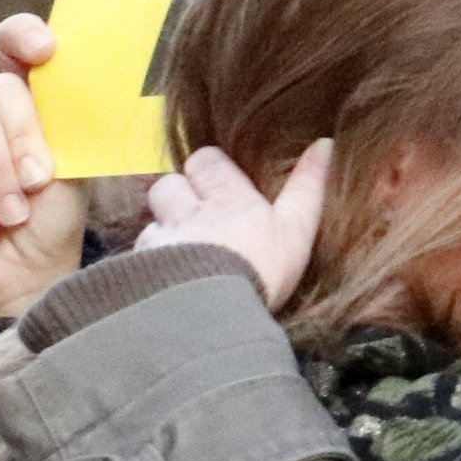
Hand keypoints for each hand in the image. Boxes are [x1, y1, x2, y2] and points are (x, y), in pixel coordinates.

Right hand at [0, 16, 90, 322]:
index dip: (23, 36)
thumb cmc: (52, 224)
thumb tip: (52, 79)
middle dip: (23, 139)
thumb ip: (62, 123)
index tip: (45, 50)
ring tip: (12, 216)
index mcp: (28, 105)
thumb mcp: (72, 168)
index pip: (15, 47)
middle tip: (37, 183)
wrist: (24, 280)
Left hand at [134, 142, 332, 311]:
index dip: (207, 171)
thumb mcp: (297, 229)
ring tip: (180, 260)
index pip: (204, 160)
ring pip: (151, 225)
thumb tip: (324, 143)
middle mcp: (185, 212)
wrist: (212, 317)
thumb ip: (308, 186)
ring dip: (161, 236)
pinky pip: (136, 262)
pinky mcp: (137, 272)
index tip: (219, 189)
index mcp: (224, 197)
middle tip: (196, 224)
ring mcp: (158, 243)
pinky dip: (147, 269)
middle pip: (167, 186)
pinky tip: (163, 286)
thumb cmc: (261, 270)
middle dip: (176, 198)